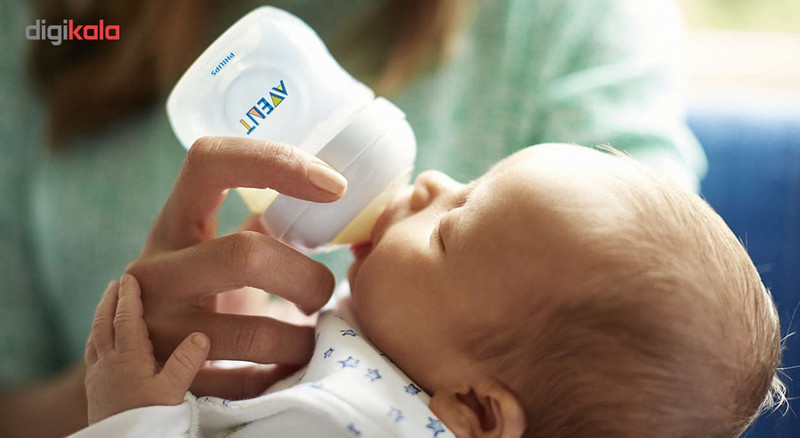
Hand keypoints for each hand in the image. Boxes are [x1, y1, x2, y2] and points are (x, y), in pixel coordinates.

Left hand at [85, 275, 209, 424]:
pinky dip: (96, 340)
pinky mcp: (94, 391)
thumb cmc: (147, 419)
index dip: (128, 296)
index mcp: (127, 357)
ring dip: (101, 318)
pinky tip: (101, 346)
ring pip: (94, 338)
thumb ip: (186, 361)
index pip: (126, 318)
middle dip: (110, 301)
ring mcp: (97, 377)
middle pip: (104, 323)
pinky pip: (91, 355)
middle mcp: (107, 362)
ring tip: (107, 308)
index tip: (130, 277)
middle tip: (115, 284)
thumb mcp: (173, 391)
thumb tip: (201, 334)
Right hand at [125, 137, 345, 398]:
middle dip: (306, 278)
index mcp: (172, 224)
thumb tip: (344, 195)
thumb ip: (267, 222)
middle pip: (244, 255)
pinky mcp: (167, 382)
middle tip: (322, 294)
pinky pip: (246, 383)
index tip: (335, 186)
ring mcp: (154, 329)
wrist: (139, 363)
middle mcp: (153, 272)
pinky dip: (280, 376)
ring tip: (310, 339)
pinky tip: (286, 368)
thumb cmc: (202, 291)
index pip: (209, 162)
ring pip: (253, 335)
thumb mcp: (218, 248)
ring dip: (301, 340)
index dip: (276, 162)